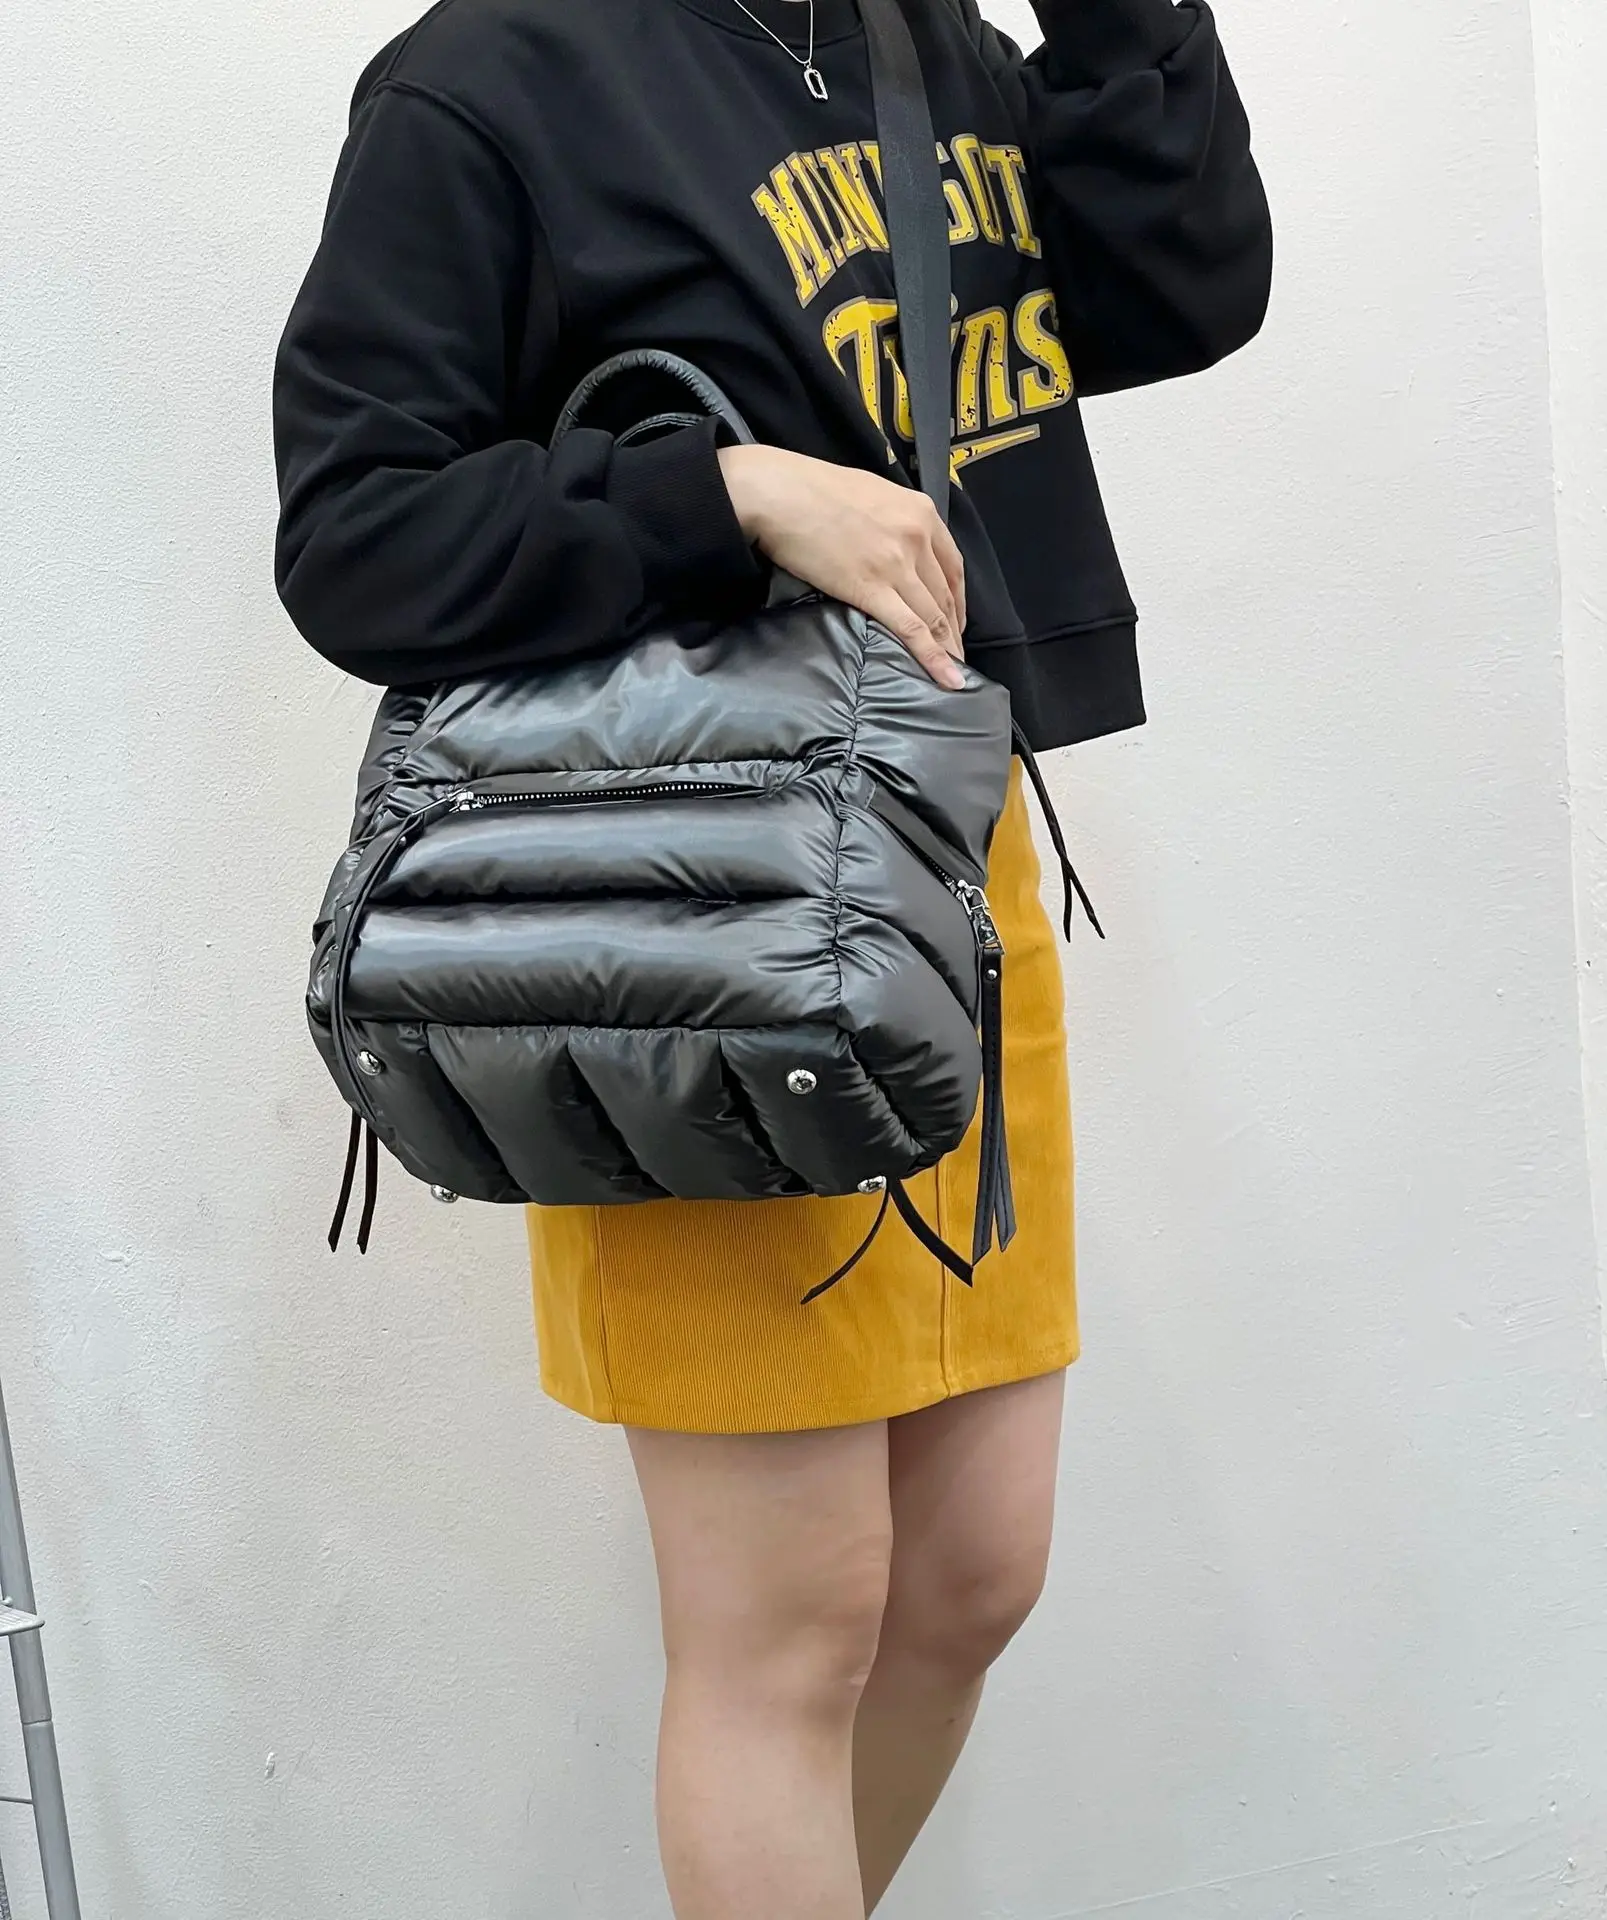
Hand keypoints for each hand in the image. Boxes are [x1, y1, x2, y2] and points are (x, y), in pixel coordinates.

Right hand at [718, 444, 967, 689]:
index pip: (953, 566)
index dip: (958, 600)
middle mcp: (917, 538)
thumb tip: (894, 545)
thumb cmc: (814, 488)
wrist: (780, 493)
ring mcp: (897, 565)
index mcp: (921, 512)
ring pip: (934, 616)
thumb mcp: (873, 494)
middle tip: (957, 656)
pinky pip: (912, 630)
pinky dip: (933, 658)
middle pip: (945, 595)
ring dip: (947, 649)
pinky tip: (946, 678)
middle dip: (954, 631)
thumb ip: (895, 520)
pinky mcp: (872, 589)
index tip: (956, 620)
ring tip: (953, 675)